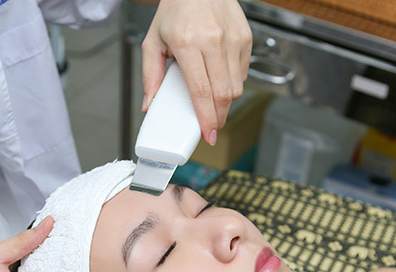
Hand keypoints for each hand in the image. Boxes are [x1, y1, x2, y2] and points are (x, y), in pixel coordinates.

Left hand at [141, 0, 251, 144]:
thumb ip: (150, 75)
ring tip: (213, 105)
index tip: (208, 135)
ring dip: (226, 103)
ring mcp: (233, 39)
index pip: (201, 91)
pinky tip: (219, 81)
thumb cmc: (175, 11)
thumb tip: (150, 105)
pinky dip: (232, 84)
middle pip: (223, 94)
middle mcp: (214, 41)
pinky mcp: (245, 37)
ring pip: (236, 87)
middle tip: (210, 127)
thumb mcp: (153, 40)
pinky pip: (242, 73)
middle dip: (218, 118)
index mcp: (188, 43)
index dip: (206, 118)